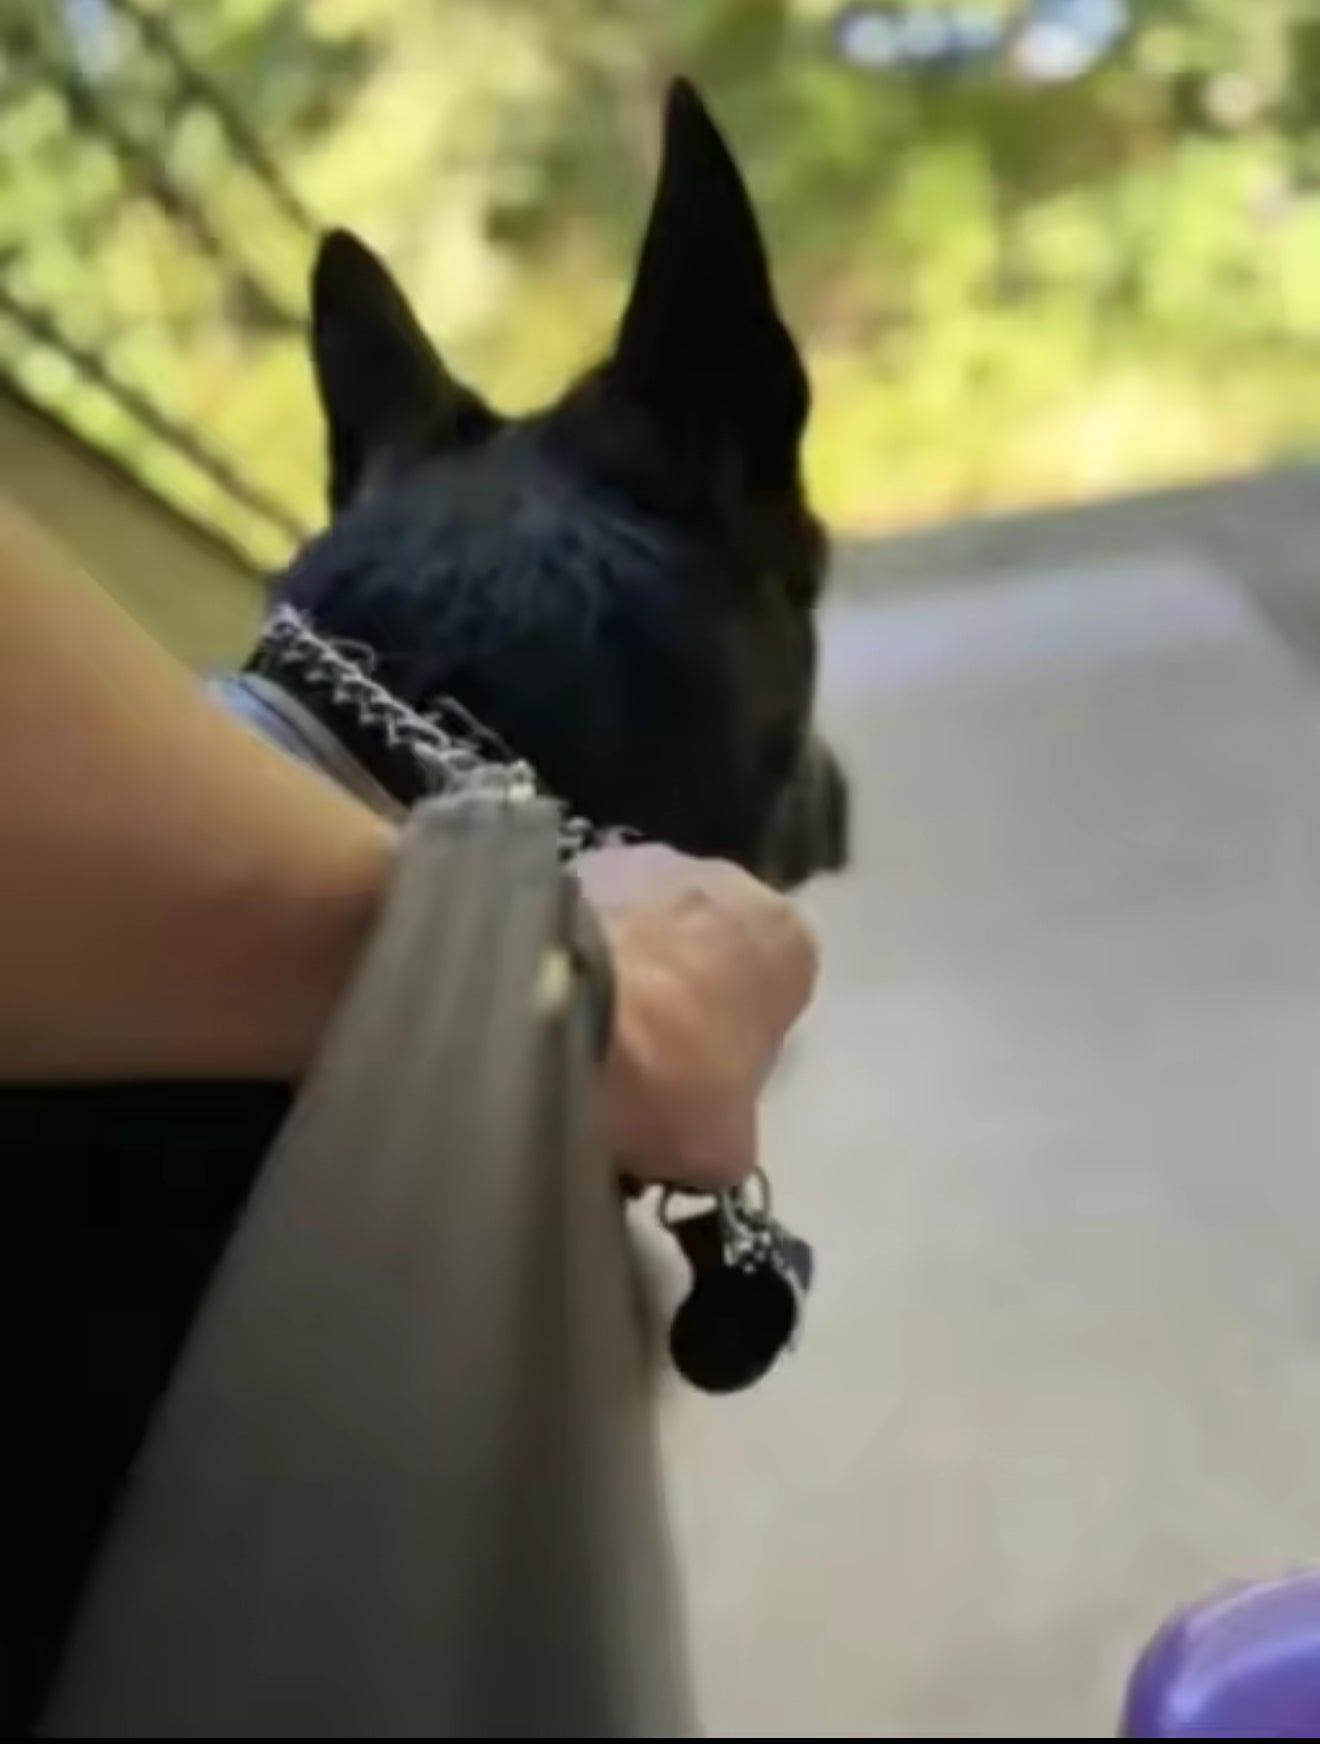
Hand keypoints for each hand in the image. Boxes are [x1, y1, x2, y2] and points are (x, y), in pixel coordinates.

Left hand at [574, 844, 818, 1191]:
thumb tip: (704, 1135)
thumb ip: (730, 1129)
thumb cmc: (671, 1076)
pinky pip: (583, 919)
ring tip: (583, 1033)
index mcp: (788, 940)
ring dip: (626, 968)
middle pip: (711, 949)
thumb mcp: (726, 1145)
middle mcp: (729, 880)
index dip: (738, 1044)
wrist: (563, 1009)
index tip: (698, 1086)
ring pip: (646, 927)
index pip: (778, 993)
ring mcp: (646, 861)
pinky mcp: (572, 862)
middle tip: (637, 1061)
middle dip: (681, 996)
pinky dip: (572, 953)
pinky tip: (548, 1002)